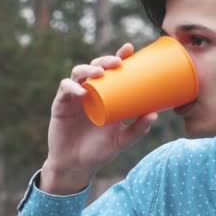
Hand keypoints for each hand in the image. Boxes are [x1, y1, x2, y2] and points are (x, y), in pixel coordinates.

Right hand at [41, 43, 157, 193]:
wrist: (77, 166)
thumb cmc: (99, 151)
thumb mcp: (122, 140)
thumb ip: (138, 129)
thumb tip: (155, 114)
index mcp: (105, 94)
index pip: (111, 70)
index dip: (119, 56)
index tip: (130, 49)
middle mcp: (89, 91)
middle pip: (95, 66)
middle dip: (105, 59)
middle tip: (117, 62)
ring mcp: (74, 97)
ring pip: (78, 73)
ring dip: (88, 69)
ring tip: (99, 73)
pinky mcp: (60, 104)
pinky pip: (65, 89)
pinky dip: (72, 87)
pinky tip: (81, 91)